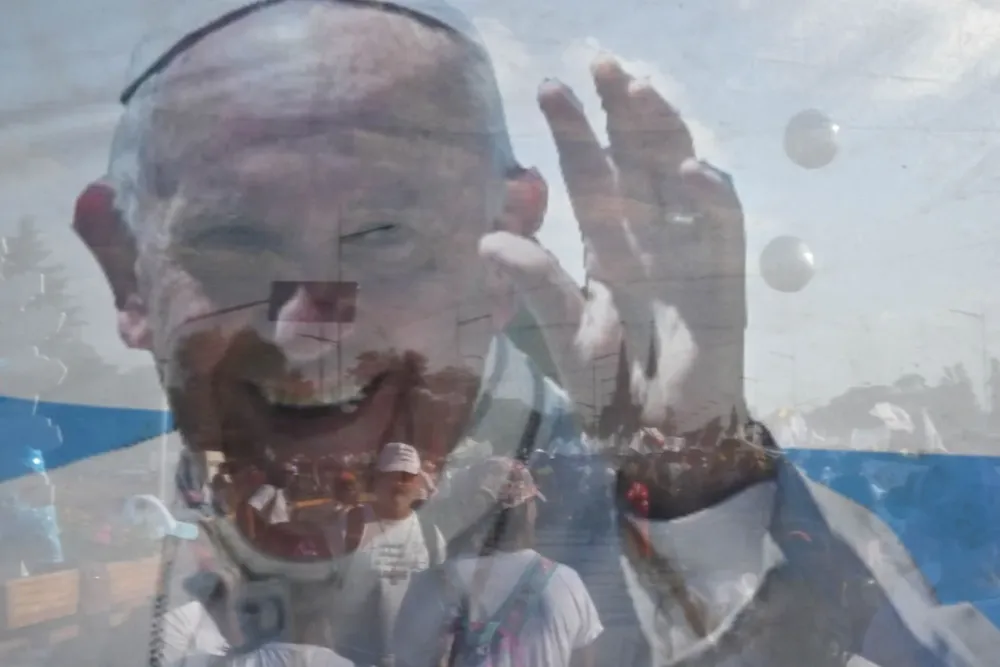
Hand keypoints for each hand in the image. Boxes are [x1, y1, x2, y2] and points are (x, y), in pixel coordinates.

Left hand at [480, 55, 746, 435]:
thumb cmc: (611, 388)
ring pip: (678, 172)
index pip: (589, 175)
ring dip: (663, 132)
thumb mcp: (567, 334)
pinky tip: (688, 171)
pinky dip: (710, 195)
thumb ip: (539, 287)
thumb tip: (489, 238)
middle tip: (603, 63)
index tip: (551, 88)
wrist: (663, 434)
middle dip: (621, 112)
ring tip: (640, 92)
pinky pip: (721, 223)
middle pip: (635, 159)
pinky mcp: (724, 272)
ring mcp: (687, 247)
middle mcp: (646, 234)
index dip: (574, 133)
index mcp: (605, 244)